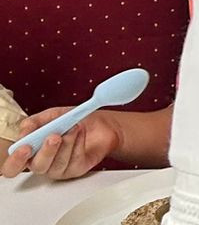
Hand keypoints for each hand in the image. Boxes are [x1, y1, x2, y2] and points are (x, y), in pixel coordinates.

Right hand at [1, 108, 120, 179]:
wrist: (99, 124)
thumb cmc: (71, 121)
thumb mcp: (51, 115)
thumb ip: (34, 122)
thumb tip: (25, 129)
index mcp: (30, 152)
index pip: (13, 166)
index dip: (16, 160)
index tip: (26, 147)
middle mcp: (42, 163)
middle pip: (38, 166)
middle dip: (46, 151)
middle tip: (54, 136)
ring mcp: (58, 168)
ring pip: (57, 164)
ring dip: (66, 144)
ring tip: (73, 127)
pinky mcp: (75, 170)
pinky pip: (74, 161)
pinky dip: (78, 144)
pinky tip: (80, 133)